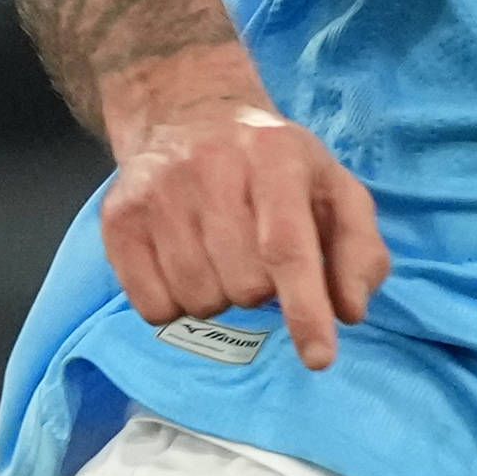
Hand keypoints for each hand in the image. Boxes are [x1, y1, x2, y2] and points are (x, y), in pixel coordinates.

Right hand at [97, 44, 391, 367]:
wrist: (189, 116)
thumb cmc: (276, 164)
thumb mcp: (334, 190)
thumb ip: (358, 249)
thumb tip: (350, 311)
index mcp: (276, 157)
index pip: (288, 248)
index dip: (306, 310)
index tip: (319, 359)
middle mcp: (211, 170)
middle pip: (245, 285)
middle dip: (263, 291)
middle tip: (259, 257)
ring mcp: (158, 195)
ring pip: (199, 301)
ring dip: (221, 296)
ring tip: (223, 255)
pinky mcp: (118, 221)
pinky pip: (153, 307)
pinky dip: (177, 304)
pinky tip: (187, 264)